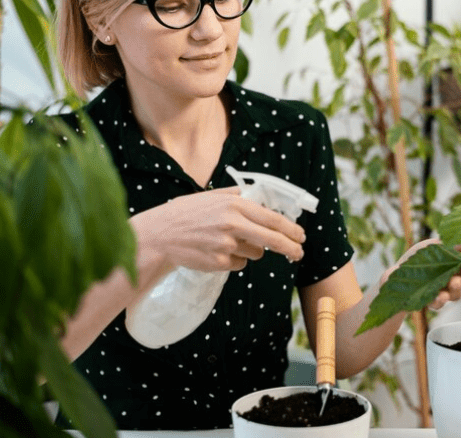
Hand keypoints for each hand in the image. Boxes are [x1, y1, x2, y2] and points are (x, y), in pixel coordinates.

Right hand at [130, 186, 305, 272]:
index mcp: (234, 205)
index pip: (272, 218)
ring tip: (228, 242)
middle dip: (290, 248)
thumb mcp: (211, 196)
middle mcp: (233, 224)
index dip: (291, 229)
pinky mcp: (219, 263)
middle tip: (298, 253)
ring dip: (251, 250)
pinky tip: (217, 251)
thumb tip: (258, 196)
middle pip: (273, 240)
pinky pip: (239, 264)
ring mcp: (226, 245)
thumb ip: (236, 195)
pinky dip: (234, 260)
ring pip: (255, 253)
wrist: (159, 235)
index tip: (301, 235)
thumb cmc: (185, 214)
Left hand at [384, 237, 460, 310]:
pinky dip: (440, 300)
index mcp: (455, 266)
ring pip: (455, 294)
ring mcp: (442, 291)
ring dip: (455, 289)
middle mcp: (451, 279)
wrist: (396, 272)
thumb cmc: (420, 257)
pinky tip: (438, 296)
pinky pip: (438, 304)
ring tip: (452, 282)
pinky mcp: (429, 301)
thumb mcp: (440, 245)